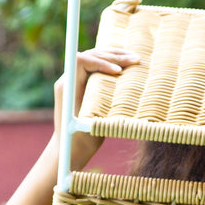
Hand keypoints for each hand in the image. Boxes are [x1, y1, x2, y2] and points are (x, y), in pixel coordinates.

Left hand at [53, 47, 138, 168]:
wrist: (69, 148)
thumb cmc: (82, 139)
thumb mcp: (93, 123)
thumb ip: (101, 106)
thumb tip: (120, 91)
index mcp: (68, 86)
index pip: (82, 61)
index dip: (101, 61)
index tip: (119, 71)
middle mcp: (68, 80)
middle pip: (90, 55)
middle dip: (114, 56)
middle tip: (136, 59)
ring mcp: (74, 80)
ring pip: (94, 58)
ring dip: (114, 56)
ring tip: (135, 58)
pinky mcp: (81, 84)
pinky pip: (96, 67)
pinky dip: (111, 63)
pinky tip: (127, 65)